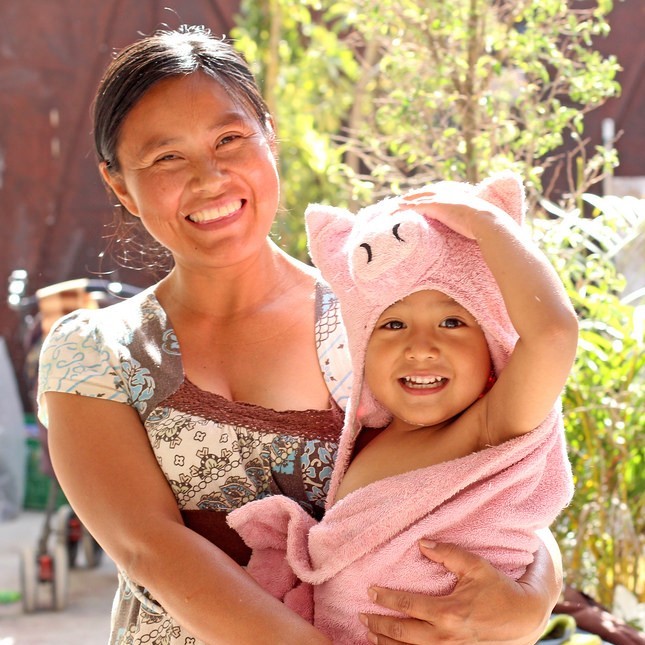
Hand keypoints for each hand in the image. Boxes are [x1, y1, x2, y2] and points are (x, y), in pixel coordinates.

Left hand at [360, 541, 549, 644]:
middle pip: (402, 633)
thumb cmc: (499, 589)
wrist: (525, 618)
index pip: (407, 605)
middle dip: (378, 624)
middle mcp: (446, 637)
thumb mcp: (476, 566)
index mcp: (448, 612)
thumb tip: (422, 543)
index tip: (371, 591)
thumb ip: (448, 553)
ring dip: (387, 643)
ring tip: (370, 633)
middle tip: (362, 614)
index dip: (385, 599)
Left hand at [400, 190, 503, 240]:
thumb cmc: (484, 223)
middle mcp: (446, 194)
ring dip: (404, 202)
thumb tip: (470, 227)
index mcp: (454, 195)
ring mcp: (441, 199)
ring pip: (417, 199)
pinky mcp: (437, 206)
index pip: (434, 192)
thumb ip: (467, 219)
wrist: (486, 221)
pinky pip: (417, 205)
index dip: (423, 196)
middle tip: (399, 202)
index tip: (415, 199)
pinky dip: (406, 207)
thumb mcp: (473, 219)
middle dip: (410, 197)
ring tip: (393, 206)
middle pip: (423, 193)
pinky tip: (397, 209)